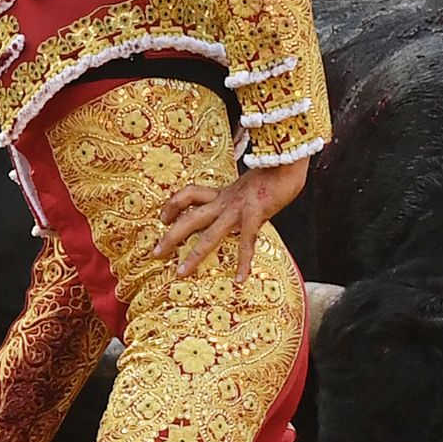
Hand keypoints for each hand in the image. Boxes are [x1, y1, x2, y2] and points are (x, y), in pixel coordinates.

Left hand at [157, 160, 309, 282]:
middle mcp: (225, 201)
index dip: (172, 204)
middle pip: (189, 218)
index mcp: (223, 192)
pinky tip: (240, 280)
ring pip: (208, 235)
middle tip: (154, 253)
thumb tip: (240, 204)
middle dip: (170, 236)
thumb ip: (242, 194)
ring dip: (193, 255)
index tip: (163, 217)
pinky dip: (243, 263)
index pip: (189, 194)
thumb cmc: (274, 172)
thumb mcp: (250, 184)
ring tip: (181, 273)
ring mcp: (238, 209)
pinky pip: (246, 243)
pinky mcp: (255, 214)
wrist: (288, 161)